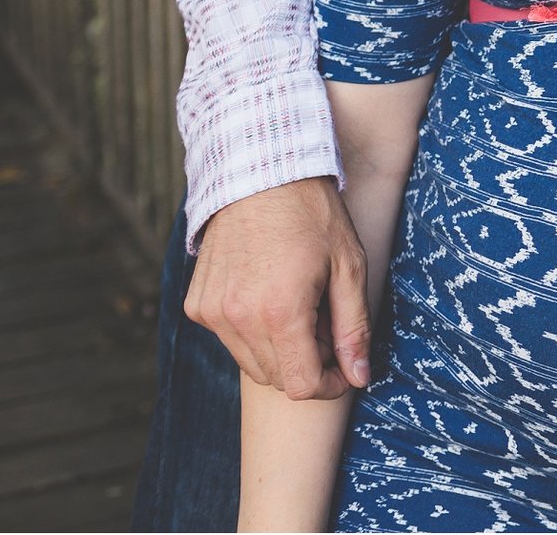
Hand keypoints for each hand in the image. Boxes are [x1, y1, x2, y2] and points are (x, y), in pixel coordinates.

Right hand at [185, 177, 370, 397]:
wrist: (260, 170)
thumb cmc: (312, 214)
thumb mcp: (347, 264)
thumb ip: (353, 326)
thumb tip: (359, 377)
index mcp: (280, 312)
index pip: (301, 386)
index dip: (329, 384)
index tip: (342, 365)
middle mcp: (238, 319)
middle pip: (276, 377)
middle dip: (306, 362)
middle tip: (324, 320)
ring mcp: (212, 313)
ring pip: (250, 363)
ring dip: (277, 349)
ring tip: (298, 303)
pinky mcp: (197, 304)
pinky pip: (228, 338)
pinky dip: (250, 330)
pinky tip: (267, 293)